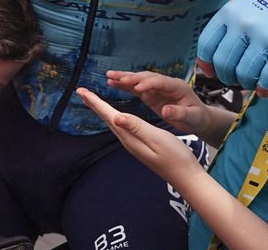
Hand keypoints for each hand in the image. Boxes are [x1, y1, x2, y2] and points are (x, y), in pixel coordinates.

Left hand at [76, 88, 205, 187]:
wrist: (185, 176)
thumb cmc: (175, 157)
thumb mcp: (157, 138)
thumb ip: (137, 127)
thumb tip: (116, 117)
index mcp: (130, 137)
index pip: (109, 115)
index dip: (95, 102)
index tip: (81, 91)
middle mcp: (128, 141)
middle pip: (107, 119)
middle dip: (94, 105)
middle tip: (81, 92)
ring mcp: (133, 144)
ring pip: (113, 123)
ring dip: (102, 111)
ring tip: (93, 101)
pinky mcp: (140, 145)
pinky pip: (122, 127)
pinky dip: (114, 117)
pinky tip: (115, 116)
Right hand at [105, 70, 209, 135]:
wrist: (198, 119)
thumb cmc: (197, 117)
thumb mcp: (192, 117)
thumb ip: (180, 113)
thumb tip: (166, 110)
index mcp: (177, 87)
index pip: (160, 82)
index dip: (148, 83)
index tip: (137, 87)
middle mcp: (165, 84)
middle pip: (146, 77)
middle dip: (131, 77)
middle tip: (117, 78)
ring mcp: (157, 89)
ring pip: (139, 80)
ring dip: (124, 78)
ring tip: (109, 76)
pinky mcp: (151, 95)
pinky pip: (136, 88)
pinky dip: (125, 86)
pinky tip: (113, 84)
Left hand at [197, 0, 267, 93]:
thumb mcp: (247, 5)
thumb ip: (229, 28)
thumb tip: (209, 62)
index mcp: (230, 11)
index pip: (206, 44)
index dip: (206, 62)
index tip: (211, 71)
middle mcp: (243, 23)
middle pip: (223, 63)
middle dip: (227, 76)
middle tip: (235, 80)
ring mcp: (264, 36)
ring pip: (244, 73)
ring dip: (246, 83)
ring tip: (252, 82)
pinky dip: (264, 88)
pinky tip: (265, 89)